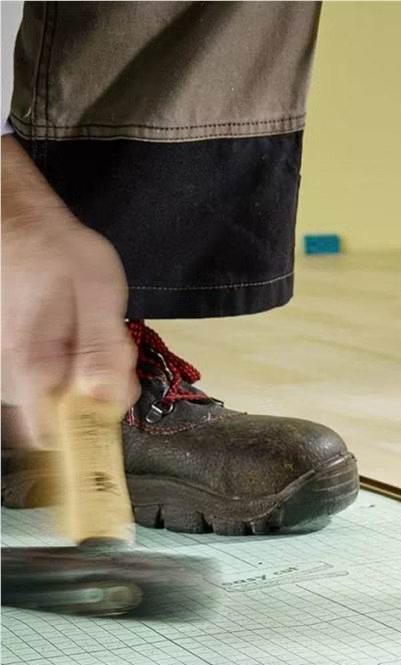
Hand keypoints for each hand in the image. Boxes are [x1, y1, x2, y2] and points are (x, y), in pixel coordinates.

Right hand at [1, 136, 136, 445]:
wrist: (14, 218)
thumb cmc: (56, 249)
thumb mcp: (98, 292)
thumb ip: (103, 350)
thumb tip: (107, 402)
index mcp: (33, 366)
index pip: (59, 436)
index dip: (96, 425)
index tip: (116, 392)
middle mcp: (11, 375)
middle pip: (63, 416)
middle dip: (97, 392)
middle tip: (110, 346)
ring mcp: (8, 366)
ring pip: (57, 396)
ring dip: (86, 374)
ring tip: (91, 329)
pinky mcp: (14, 357)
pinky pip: (48, 378)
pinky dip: (71, 363)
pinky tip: (77, 331)